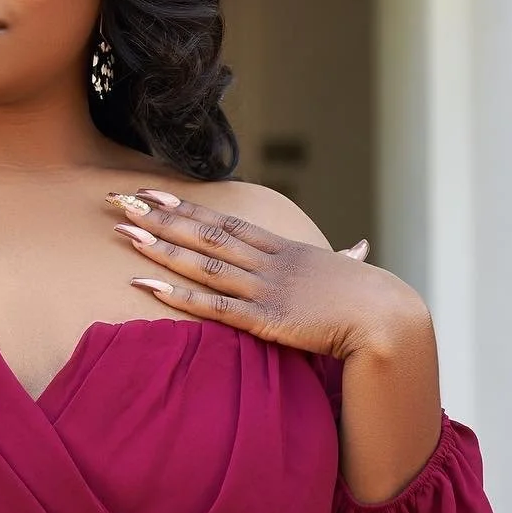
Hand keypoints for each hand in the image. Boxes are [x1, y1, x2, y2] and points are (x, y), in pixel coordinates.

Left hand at [105, 187, 424, 361]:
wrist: (388, 318)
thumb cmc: (375, 301)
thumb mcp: (352, 275)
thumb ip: (344, 260)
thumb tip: (359, 248)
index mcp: (286, 251)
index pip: (228, 223)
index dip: (189, 208)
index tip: (156, 193)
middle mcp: (270, 263)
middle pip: (207, 234)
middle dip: (162, 217)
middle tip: (122, 201)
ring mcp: (265, 288)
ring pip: (203, 263)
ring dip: (162, 246)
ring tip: (125, 231)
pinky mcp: (265, 318)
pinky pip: (213, 306)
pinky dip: (177, 295)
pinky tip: (147, 285)